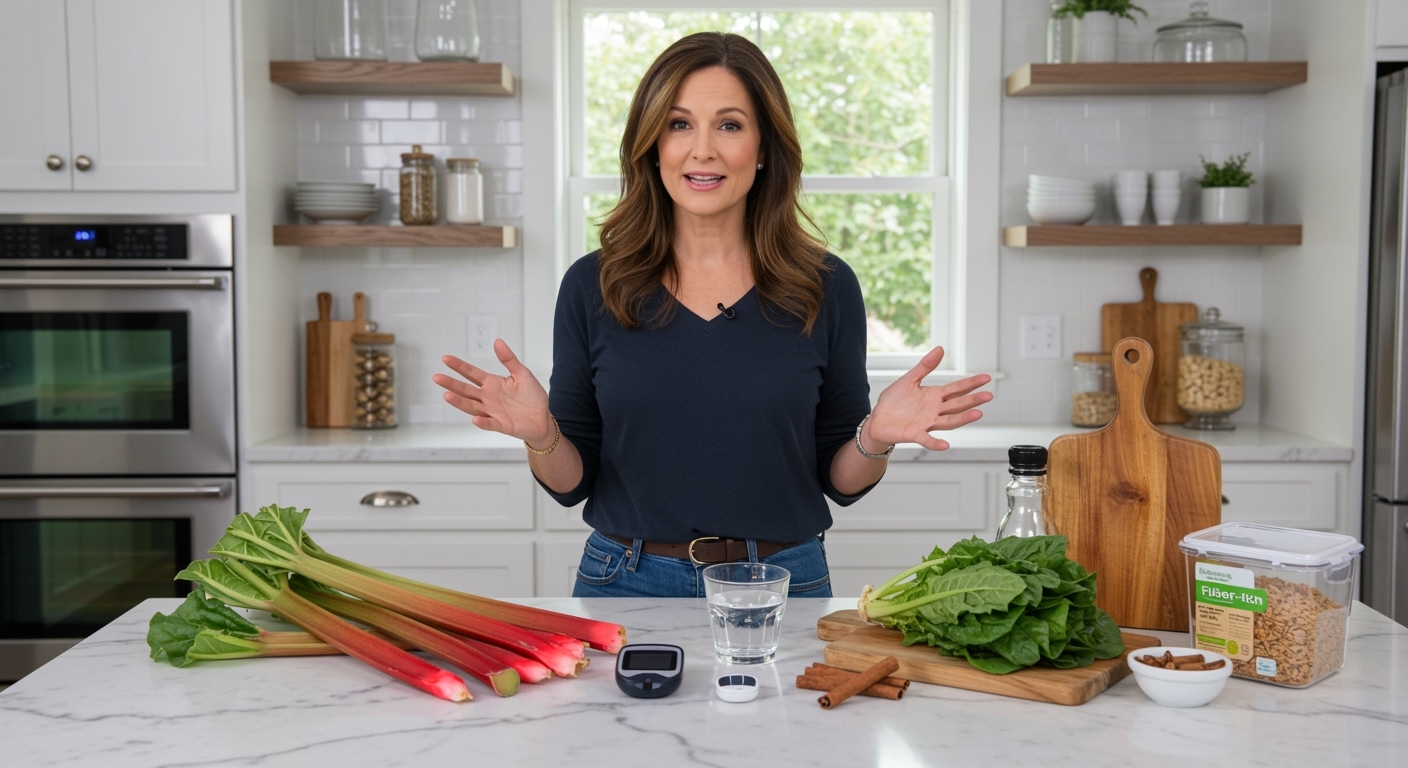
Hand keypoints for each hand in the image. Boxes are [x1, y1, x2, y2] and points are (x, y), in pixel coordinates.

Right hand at [432, 340, 553, 445]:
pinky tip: (475, 419)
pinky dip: (482, 422)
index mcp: (492, 384)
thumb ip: (509, 359)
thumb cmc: (532, 396)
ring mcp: (493, 412)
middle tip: (437, 377)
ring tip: (447, 396)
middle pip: (466, 390)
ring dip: (460, 402)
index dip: (459, 366)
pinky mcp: (502, 425)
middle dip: (451, 384)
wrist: (543, 419)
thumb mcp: (522, 374)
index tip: (445, 358)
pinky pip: (490, 424)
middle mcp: (488, 398)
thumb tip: (497, 341)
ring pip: (472, 407)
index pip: (472, 374)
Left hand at [864, 346, 993, 451]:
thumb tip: (940, 349)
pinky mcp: (915, 434)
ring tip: (977, 414)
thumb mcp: (909, 379)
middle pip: (957, 404)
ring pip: (949, 421)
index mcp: (933, 396)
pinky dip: (935, 442)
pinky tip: (945, 444)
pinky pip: (927, 439)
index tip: (986, 378)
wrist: (877, 420)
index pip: (957, 389)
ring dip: (963, 419)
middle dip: (973, 400)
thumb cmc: (893, 402)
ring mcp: (926, 423)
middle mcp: (934, 410)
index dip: (971, 383)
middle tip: (988, 395)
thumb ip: (925, 366)